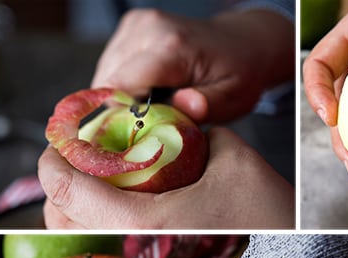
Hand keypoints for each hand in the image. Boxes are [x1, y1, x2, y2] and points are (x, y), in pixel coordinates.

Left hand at [38, 128, 294, 229]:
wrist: (291, 249)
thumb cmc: (265, 206)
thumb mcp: (227, 153)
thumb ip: (181, 134)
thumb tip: (149, 127)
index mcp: (146, 218)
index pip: (68, 192)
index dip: (50, 163)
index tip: (54, 143)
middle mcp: (137, 243)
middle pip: (60, 220)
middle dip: (55, 186)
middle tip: (65, 158)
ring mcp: (145, 257)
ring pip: (77, 236)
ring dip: (69, 204)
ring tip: (84, 175)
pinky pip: (103, 240)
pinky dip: (90, 217)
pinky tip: (107, 196)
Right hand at [91, 7, 294, 123]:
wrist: (242, 42)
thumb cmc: (238, 74)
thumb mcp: (233, 98)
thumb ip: (207, 105)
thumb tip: (184, 106)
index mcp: (172, 47)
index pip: (121, 85)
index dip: (116, 118)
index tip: (125, 143)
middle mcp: (148, 29)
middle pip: (108, 82)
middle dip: (118, 113)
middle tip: (142, 133)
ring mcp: (136, 24)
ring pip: (105, 75)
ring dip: (119, 100)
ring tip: (146, 113)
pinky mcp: (130, 27)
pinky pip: (111, 66)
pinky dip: (122, 87)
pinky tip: (144, 96)